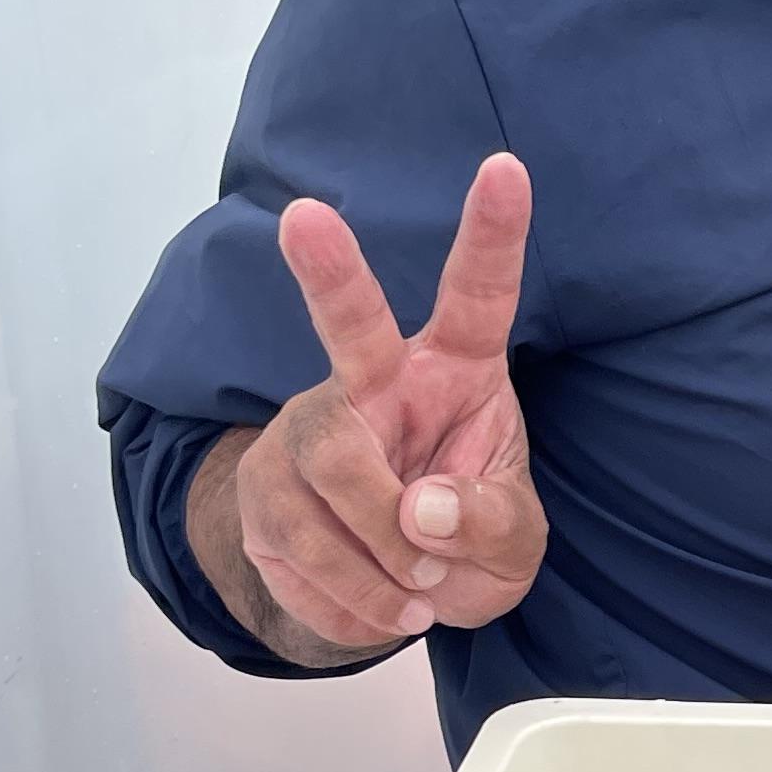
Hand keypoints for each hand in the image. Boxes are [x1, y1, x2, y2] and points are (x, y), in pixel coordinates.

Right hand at [189, 155, 545, 663]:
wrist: (393, 599)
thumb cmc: (468, 540)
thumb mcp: (512, 544)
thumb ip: (490, 524)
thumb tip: (423, 512)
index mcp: (454, 371)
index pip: (477, 296)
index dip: (493, 234)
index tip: (506, 166)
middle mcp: (373, 383)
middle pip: (350, 332)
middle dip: (328, 274)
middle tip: (306, 217)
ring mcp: (307, 432)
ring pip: (333, 474)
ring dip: (385, 556)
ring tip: (421, 592)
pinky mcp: (260, 492)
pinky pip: (300, 549)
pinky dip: (353, 599)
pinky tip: (381, 604)